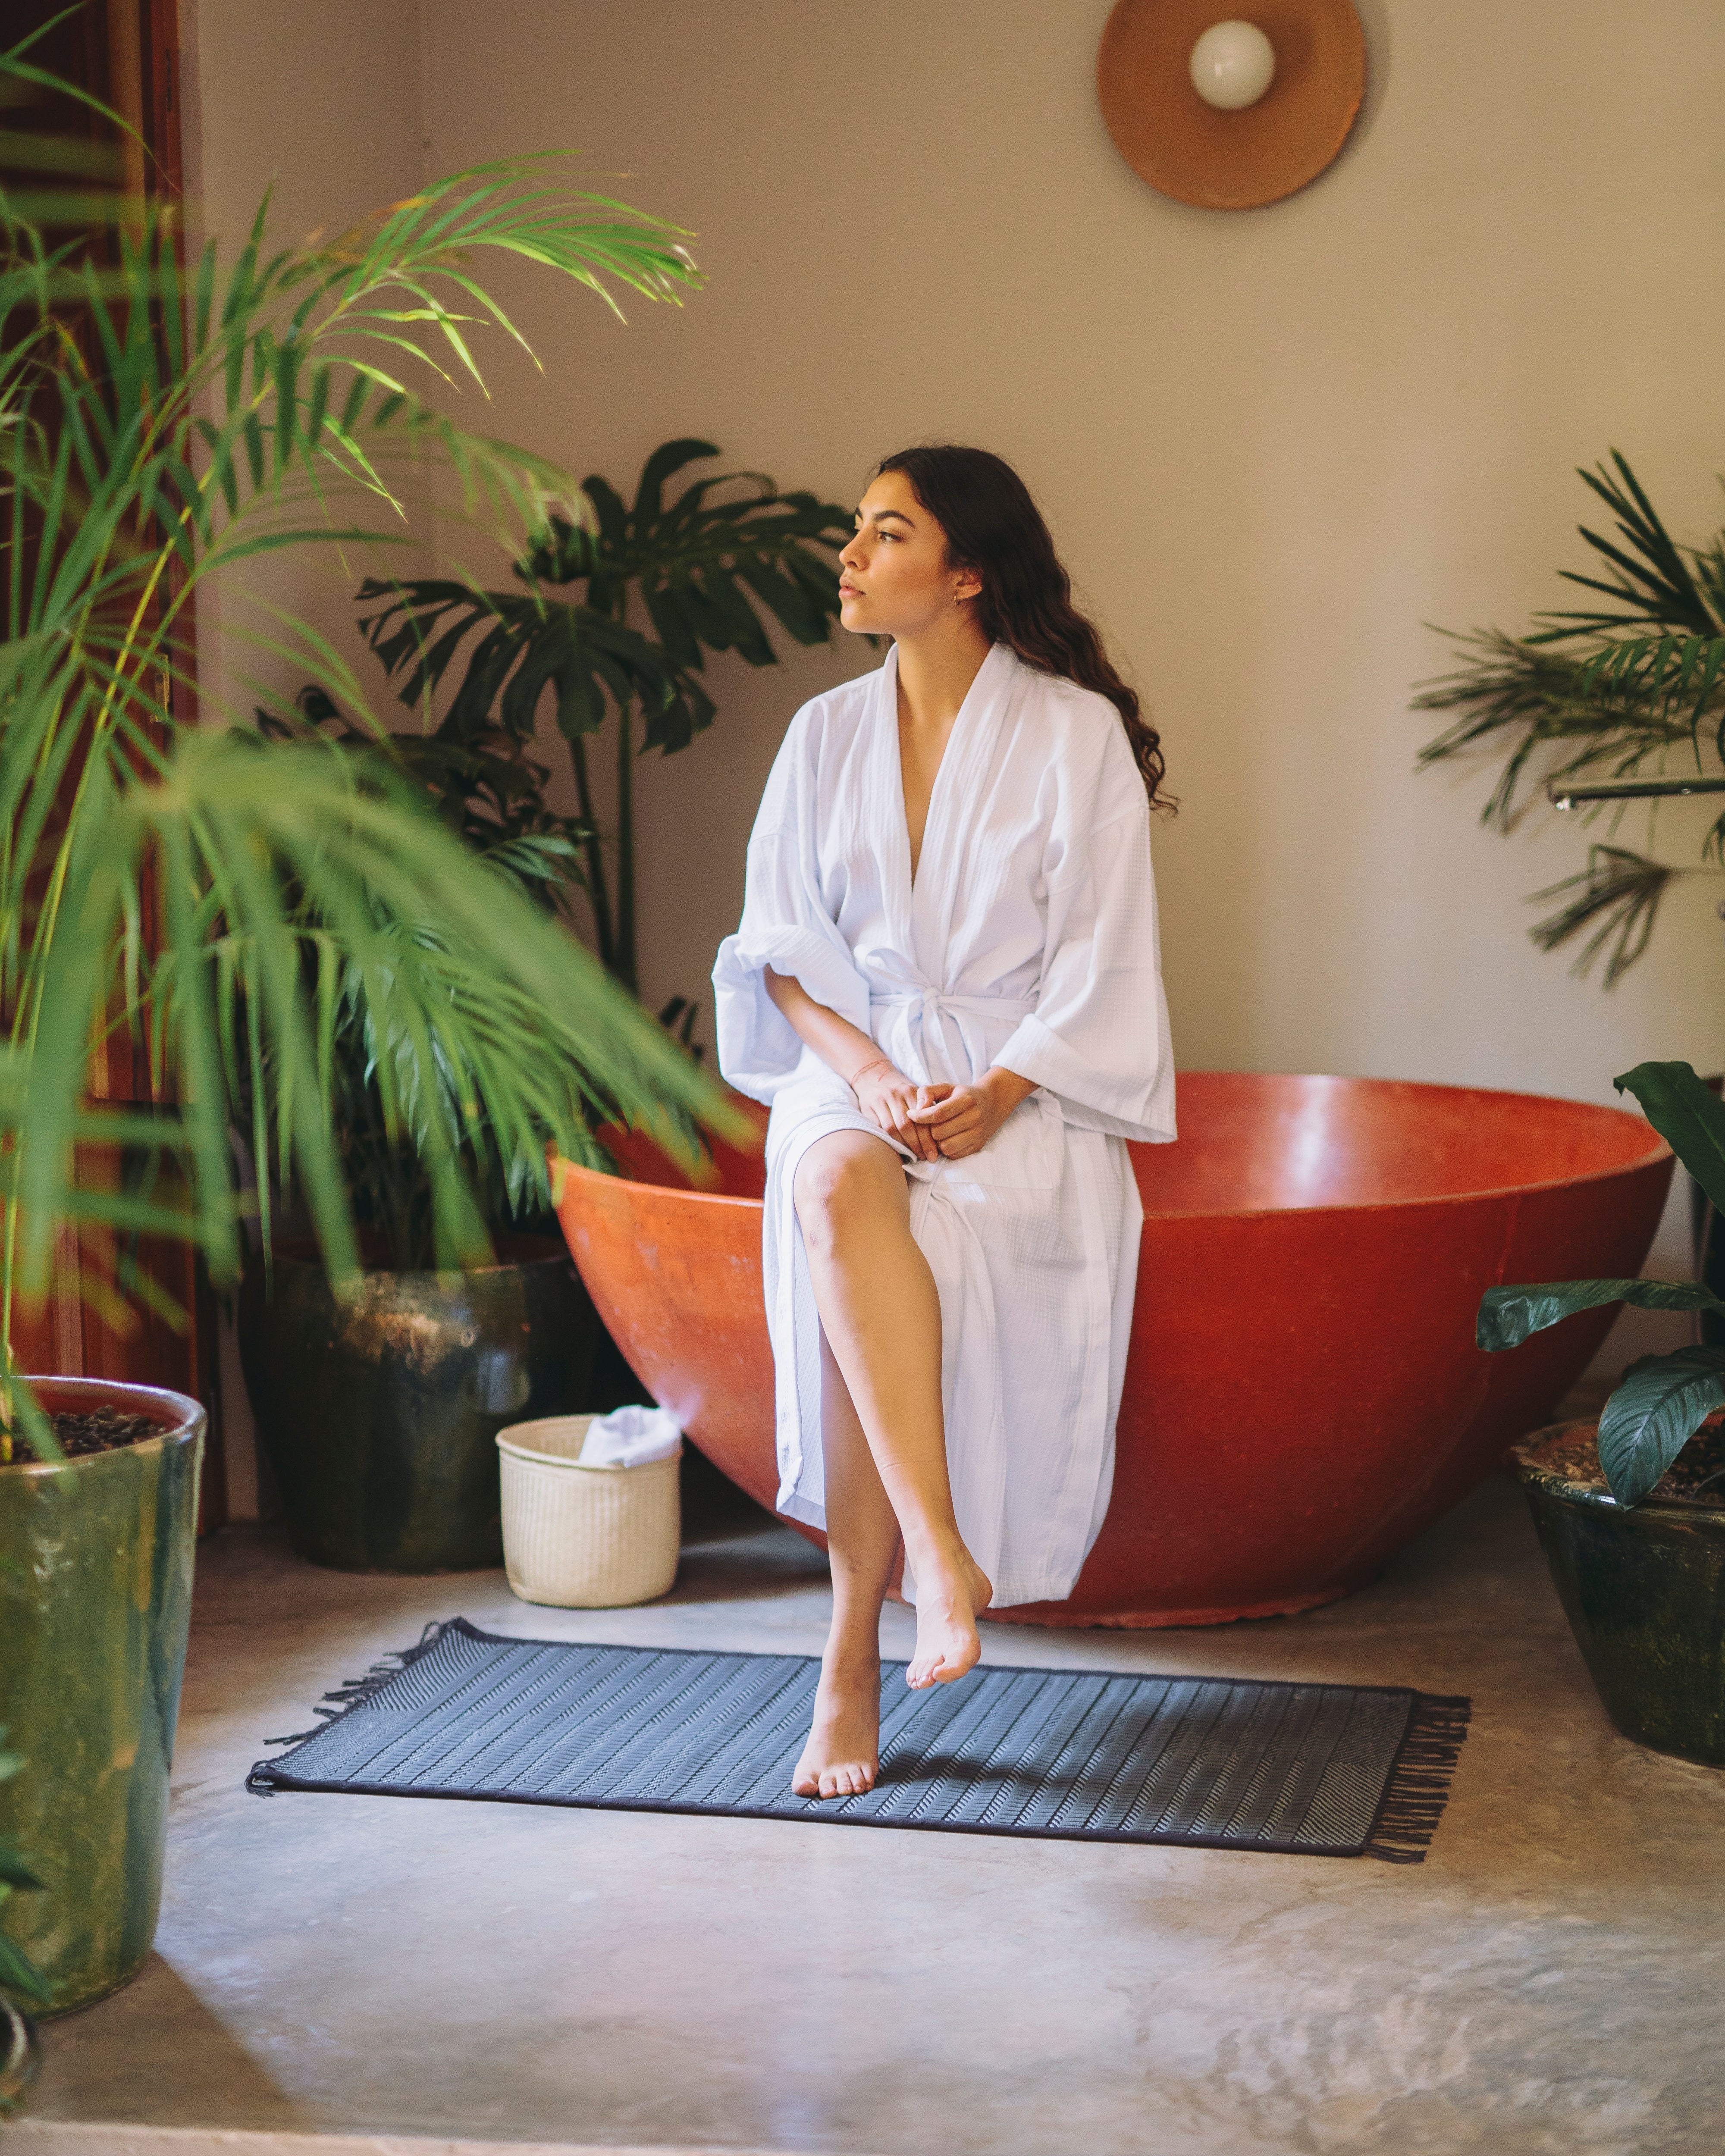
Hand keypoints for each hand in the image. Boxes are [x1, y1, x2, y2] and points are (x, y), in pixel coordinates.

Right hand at [851, 1059, 951, 1161]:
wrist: (874, 1077)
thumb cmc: (900, 1092)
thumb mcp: (915, 1094)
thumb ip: (926, 1110)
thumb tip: (939, 1137)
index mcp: (910, 1091)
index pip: (922, 1118)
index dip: (928, 1138)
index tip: (934, 1153)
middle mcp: (895, 1095)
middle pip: (907, 1125)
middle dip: (918, 1145)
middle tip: (926, 1158)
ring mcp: (880, 1101)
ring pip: (892, 1128)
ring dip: (904, 1145)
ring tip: (914, 1156)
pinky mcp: (868, 1109)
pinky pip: (880, 1129)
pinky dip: (890, 1141)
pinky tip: (898, 1150)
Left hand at [907, 1068, 1034, 1159]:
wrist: (992, 1102)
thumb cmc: (963, 1095)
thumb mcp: (946, 1087)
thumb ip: (927, 1092)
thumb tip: (916, 1109)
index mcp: (966, 1100)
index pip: (937, 1114)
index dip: (920, 1117)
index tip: (911, 1114)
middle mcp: (974, 1118)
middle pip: (938, 1133)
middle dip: (928, 1129)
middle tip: (928, 1124)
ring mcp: (978, 1134)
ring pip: (945, 1147)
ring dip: (936, 1142)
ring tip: (938, 1132)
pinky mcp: (978, 1146)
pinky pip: (954, 1155)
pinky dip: (946, 1149)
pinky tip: (947, 1138)